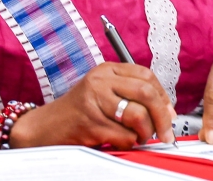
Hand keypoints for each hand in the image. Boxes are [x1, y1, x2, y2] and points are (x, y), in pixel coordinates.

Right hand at [0, 63, 176, 150]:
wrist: (43, 127)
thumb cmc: (77, 112)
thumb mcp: (102, 94)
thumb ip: (129, 95)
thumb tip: (165, 110)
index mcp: (106, 70)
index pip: (146, 75)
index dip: (163, 96)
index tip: (169, 114)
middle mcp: (100, 80)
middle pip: (145, 91)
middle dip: (162, 116)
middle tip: (165, 133)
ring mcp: (93, 100)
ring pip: (136, 114)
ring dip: (144, 132)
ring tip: (139, 138)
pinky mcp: (89, 121)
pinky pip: (122, 134)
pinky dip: (128, 142)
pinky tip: (122, 142)